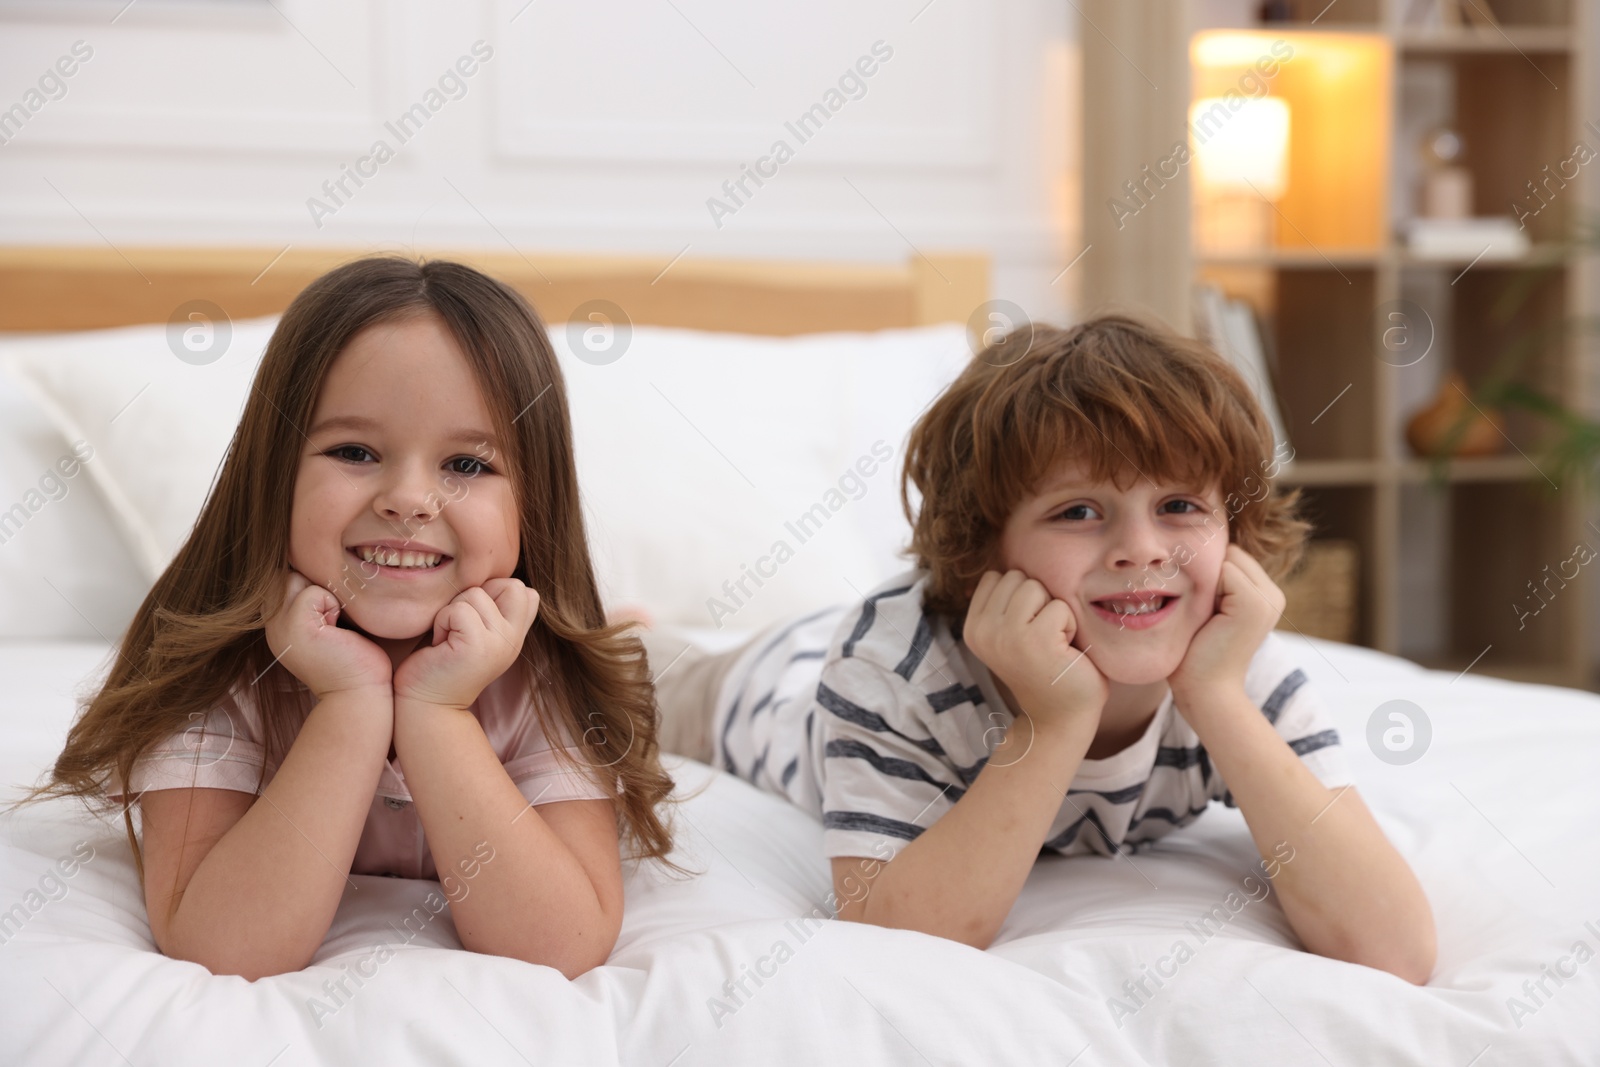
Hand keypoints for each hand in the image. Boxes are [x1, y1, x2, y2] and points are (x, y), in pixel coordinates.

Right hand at [264, 570, 392, 699]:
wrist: (359, 694)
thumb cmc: (356, 659)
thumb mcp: (333, 623)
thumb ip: (321, 598)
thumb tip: (328, 563)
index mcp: (280, 620)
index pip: (289, 574)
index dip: (315, 580)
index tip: (336, 605)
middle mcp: (273, 622)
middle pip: (293, 572)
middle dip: (320, 582)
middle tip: (340, 612)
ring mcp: (279, 625)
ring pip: (301, 577)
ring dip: (329, 592)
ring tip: (339, 621)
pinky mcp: (295, 627)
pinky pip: (314, 592)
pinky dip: (334, 605)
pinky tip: (341, 629)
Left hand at [393, 578, 540, 709]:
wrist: (428, 705)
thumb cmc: (442, 662)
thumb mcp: (477, 632)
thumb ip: (495, 609)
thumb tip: (503, 580)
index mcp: (517, 635)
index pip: (525, 591)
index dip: (494, 594)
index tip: (473, 621)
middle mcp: (515, 639)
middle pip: (511, 584)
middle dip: (477, 595)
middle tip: (460, 625)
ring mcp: (500, 643)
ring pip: (476, 594)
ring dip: (451, 612)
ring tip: (447, 638)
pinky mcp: (477, 646)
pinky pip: (457, 610)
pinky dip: (441, 621)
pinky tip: (440, 644)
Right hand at [962, 569, 1106, 733]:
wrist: (1061, 718)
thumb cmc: (1046, 668)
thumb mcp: (1013, 631)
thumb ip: (1003, 602)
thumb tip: (999, 559)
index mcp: (972, 627)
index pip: (997, 576)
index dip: (1022, 597)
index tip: (1028, 631)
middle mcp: (981, 631)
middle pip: (1017, 577)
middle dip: (1039, 601)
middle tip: (1043, 639)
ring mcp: (1005, 636)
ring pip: (1036, 586)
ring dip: (1054, 611)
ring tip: (1053, 643)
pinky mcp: (1034, 640)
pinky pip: (1059, 606)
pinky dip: (1069, 626)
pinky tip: (1064, 652)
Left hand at [1168, 544, 1283, 705]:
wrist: (1203, 692)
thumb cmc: (1194, 654)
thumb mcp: (1205, 609)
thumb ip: (1211, 581)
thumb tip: (1189, 542)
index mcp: (1263, 594)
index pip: (1229, 555)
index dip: (1206, 577)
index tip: (1204, 612)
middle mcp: (1274, 594)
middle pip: (1228, 553)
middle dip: (1208, 577)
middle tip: (1205, 617)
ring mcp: (1270, 598)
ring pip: (1226, 559)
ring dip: (1206, 584)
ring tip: (1209, 619)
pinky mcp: (1257, 602)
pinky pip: (1224, 569)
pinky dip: (1208, 589)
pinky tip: (1210, 619)